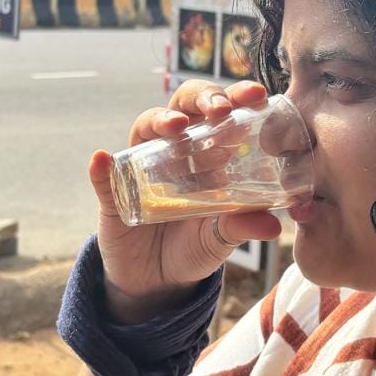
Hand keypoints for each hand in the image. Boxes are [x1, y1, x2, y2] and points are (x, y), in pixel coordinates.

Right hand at [89, 78, 281, 321]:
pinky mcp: (114, 195)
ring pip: (145, 128)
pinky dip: (101, 168)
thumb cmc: (195, 246)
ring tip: (175, 126)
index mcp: (207, 153)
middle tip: (220, 109)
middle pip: (184, 107)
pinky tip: (102, 159)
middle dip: (202, 98)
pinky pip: (104, 178)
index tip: (257, 94)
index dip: (236, 97)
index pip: (220, 113)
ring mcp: (141, 167)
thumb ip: (242, 228)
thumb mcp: (221, 238)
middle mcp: (174, 151)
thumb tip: (273, 226)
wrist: (158, 281)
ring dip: (159, 121)